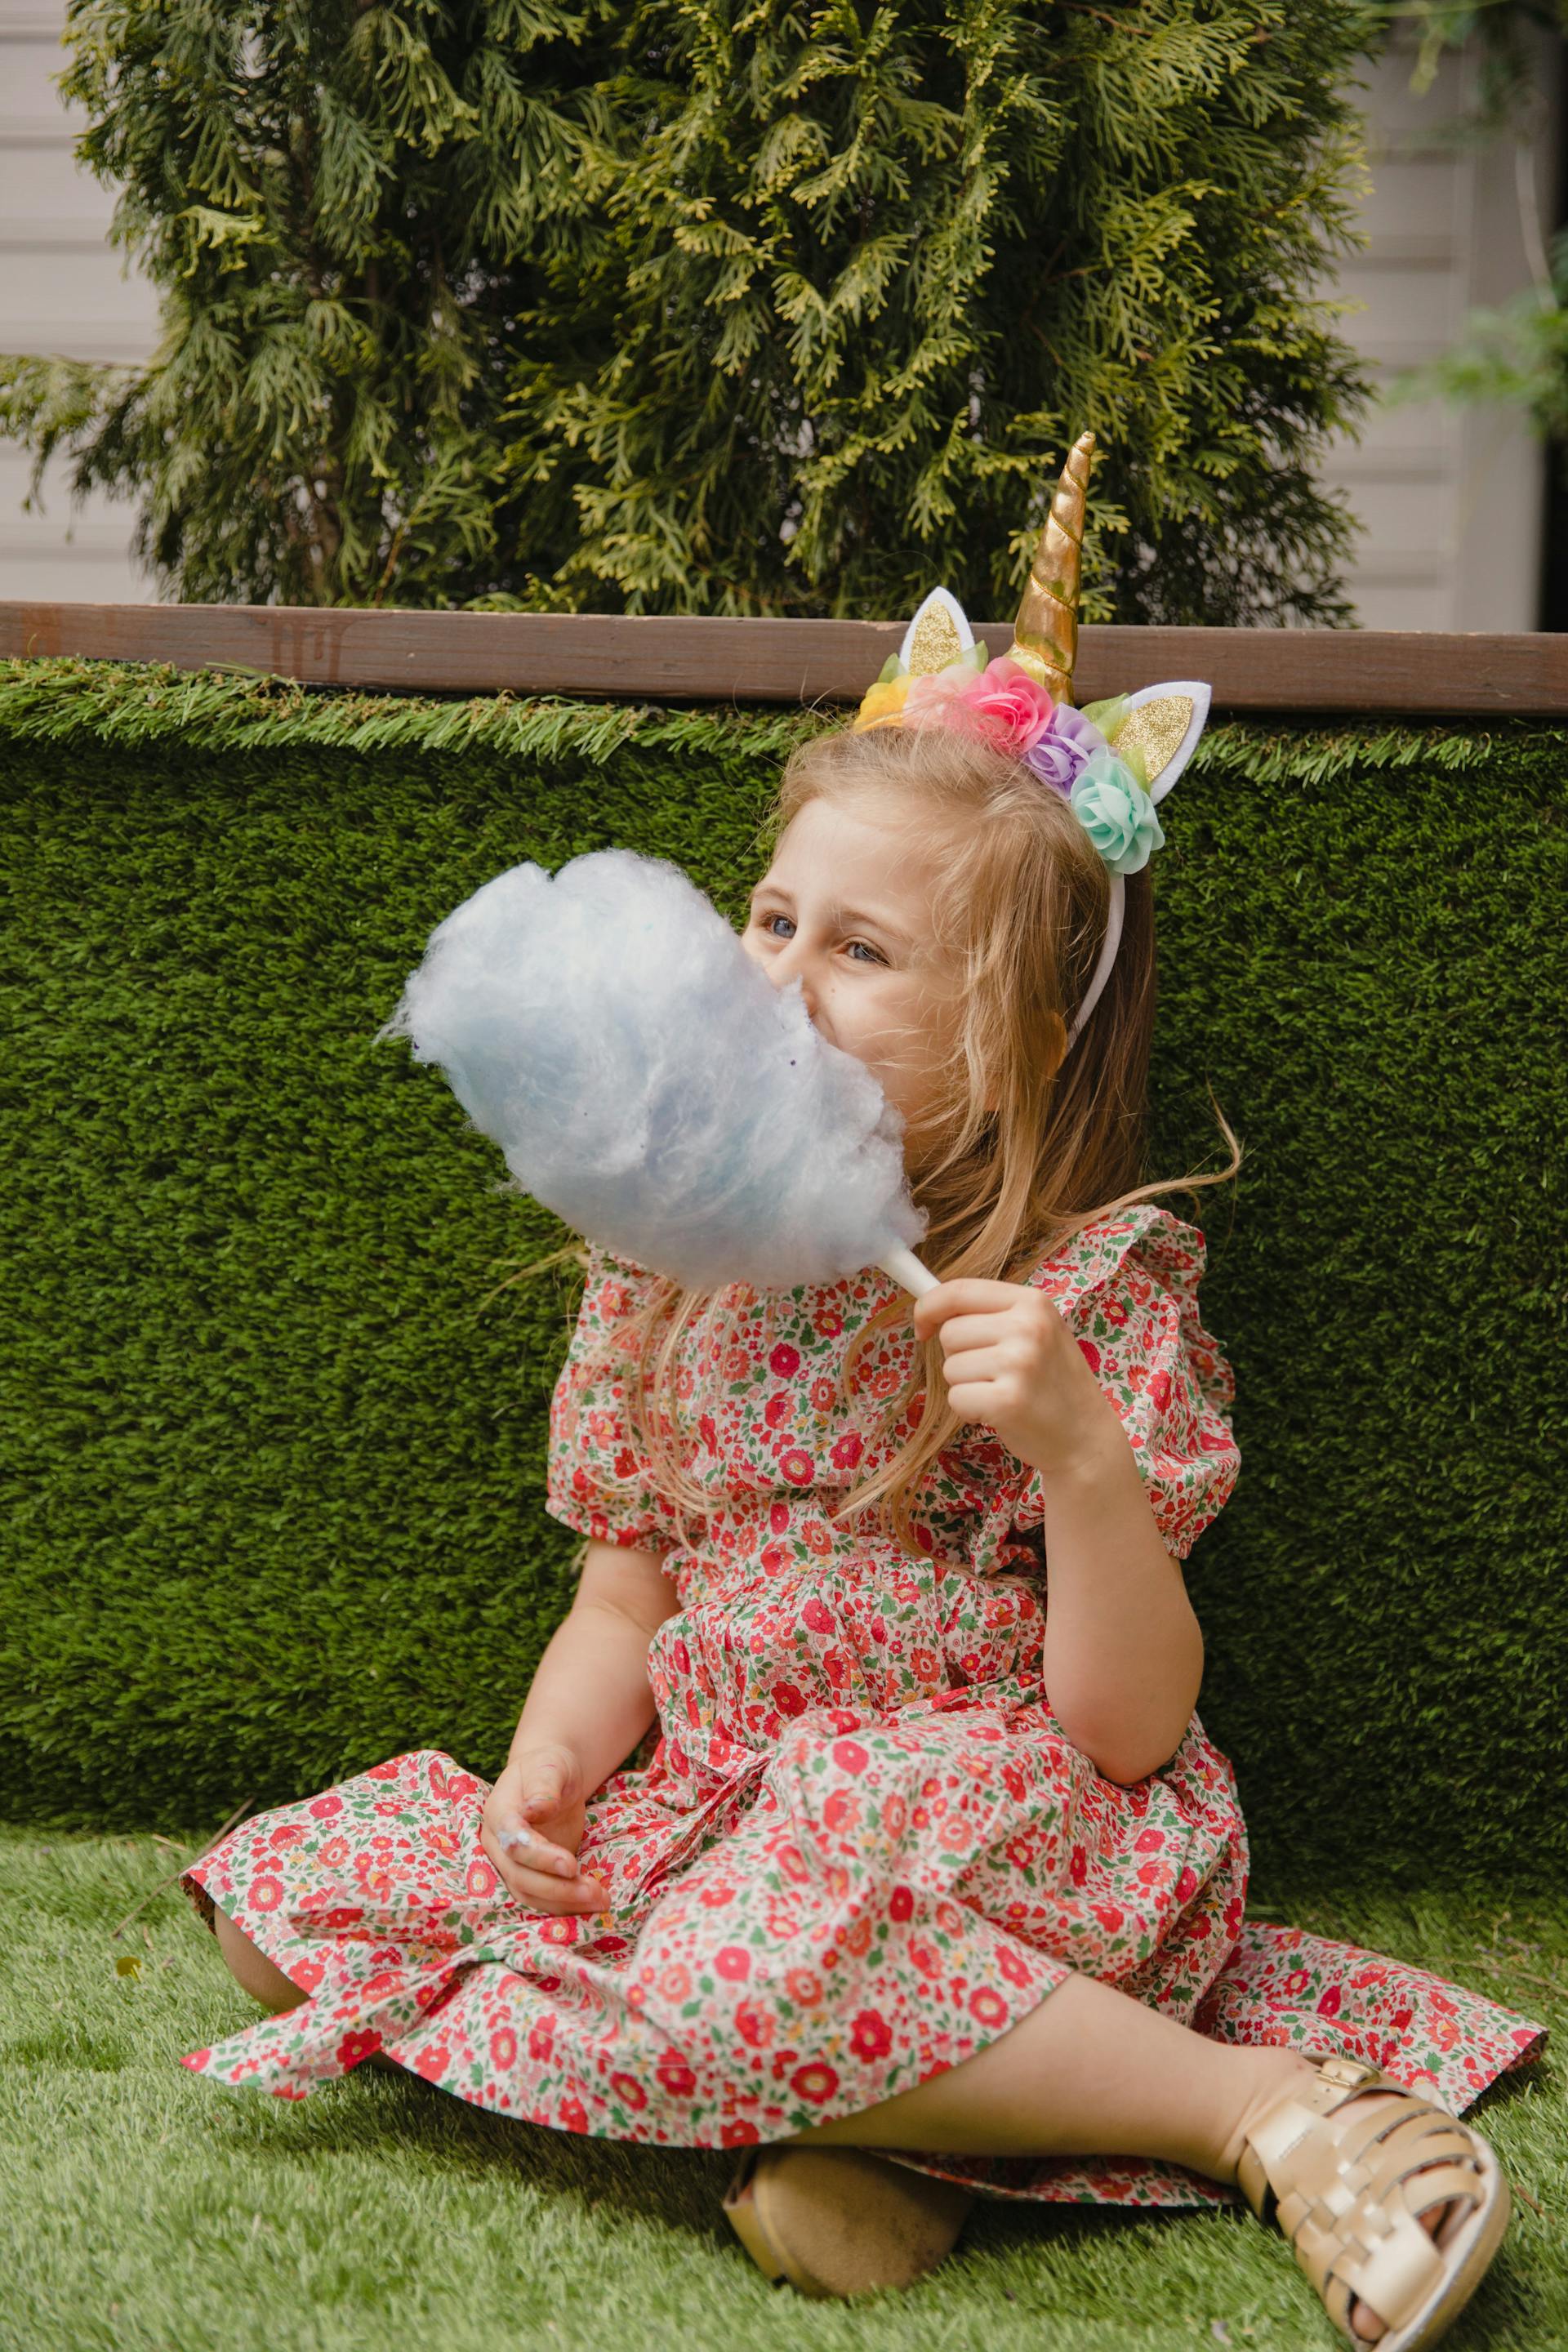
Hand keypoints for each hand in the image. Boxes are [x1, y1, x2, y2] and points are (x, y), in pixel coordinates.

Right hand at [481, 1744, 612, 1914]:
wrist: (551, 1780)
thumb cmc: (550, 1768)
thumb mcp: (552, 1766)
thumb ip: (544, 1785)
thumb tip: (536, 1809)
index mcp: (498, 1811)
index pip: (511, 1842)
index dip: (538, 1857)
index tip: (570, 1864)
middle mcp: (497, 1843)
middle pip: (518, 1876)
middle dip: (556, 1888)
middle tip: (594, 1892)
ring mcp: (510, 1864)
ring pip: (528, 1894)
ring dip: (564, 1903)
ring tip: (601, 1901)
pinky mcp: (529, 1877)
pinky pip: (541, 1899)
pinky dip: (565, 1906)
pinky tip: (592, 1905)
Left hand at [912, 1277, 1122, 1478]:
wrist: (1086, 1435)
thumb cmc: (1052, 1382)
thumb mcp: (1036, 1331)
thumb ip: (991, 1314)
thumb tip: (928, 1309)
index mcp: (1032, 1302)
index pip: (959, 1290)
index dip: (929, 1306)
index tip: (922, 1326)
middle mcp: (1027, 1326)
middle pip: (950, 1333)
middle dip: (960, 1357)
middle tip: (995, 1373)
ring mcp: (1019, 1363)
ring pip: (950, 1368)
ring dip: (967, 1385)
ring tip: (1002, 1392)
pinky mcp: (1008, 1400)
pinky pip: (956, 1398)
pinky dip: (970, 1410)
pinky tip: (1000, 1413)